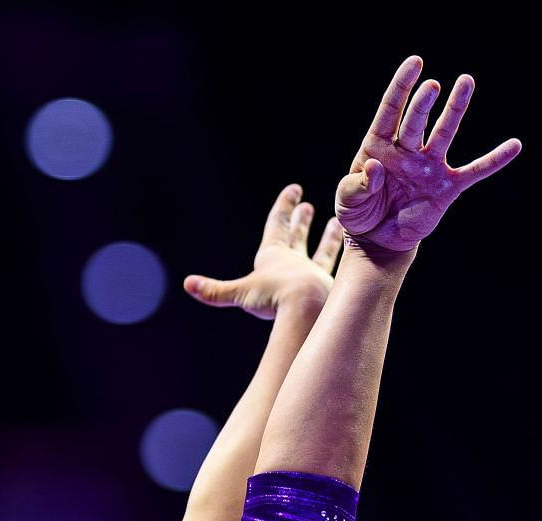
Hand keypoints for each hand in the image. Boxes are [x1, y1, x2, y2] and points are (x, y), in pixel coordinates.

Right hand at [183, 182, 344, 319]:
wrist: (307, 308)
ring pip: (324, 252)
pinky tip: (354, 259)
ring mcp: (315, 275)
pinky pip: (339, 274)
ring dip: (328, 238)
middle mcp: (296, 262)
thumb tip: (187, 284)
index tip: (294, 190)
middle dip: (300, 220)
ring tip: (336, 225)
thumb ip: (216, 291)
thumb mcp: (241, 294)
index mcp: (274, 256)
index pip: (278, 225)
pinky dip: (344, 266)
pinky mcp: (331, 290)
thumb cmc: (273, 299)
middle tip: (307, 206)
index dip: (284, 207)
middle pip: (298, 236)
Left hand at [335, 54, 521, 257]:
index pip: (391, 109)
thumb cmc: (359, 214)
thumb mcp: (348, 200)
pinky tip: (514, 145)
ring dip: (455, 109)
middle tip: (433, 86)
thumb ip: (359, 184)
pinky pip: (474, 172)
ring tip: (466, 82)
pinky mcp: (446, 188)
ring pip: (444, 133)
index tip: (415, 63)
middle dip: (424, 102)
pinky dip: (494, 160)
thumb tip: (375, 167)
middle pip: (417, 120)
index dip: (402, 86)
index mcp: (379, 145)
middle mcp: (406, 150)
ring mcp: (429, 166)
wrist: (377, 240)